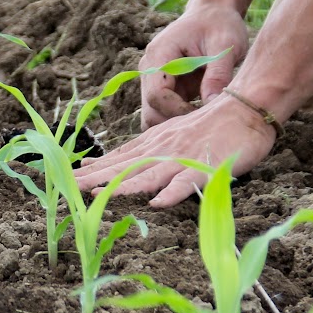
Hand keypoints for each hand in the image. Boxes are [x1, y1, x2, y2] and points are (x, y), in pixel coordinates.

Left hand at [76, 92, 276, 207]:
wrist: (246, 108)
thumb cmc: (210, 124)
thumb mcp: (170, 134)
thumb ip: (147, 149)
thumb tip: (119, 163)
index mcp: (153, 143)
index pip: (117, 158)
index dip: (93, 169)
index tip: (67, 178)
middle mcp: (161, 150)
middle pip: (123, 167)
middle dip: (95, 179)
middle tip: (68, 188)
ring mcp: (182, 158)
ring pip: (147, 175)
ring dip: (122, 187)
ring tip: (98, 197)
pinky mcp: (206, 166)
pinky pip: (187, 182)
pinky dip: (172, 193)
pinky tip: (156, 204)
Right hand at [139, 4, 247, 128]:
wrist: (212, 14)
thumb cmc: (220, 25)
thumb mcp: (225, 44)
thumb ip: (218, 73)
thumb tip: (211, 103)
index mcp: (159, 55)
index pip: (157, 94)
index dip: (178, 110)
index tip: (205, 115)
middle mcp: (148, 70)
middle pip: (150, 110)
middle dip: (176, 122)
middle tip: (207, 124)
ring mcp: (152, 81)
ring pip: (153, 116)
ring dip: (175, 124)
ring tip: (203, 122)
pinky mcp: (162, 89)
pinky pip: (163, 114)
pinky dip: (178, 121)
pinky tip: (200, 118)